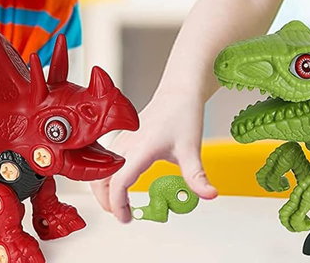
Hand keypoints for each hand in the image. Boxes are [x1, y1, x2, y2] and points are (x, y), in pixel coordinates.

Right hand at [90, 92, 216, 222]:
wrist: (179, 91)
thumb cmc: (183, 114)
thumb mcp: (191, 149)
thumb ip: (197, 176)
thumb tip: (209, 195)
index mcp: (140, 149)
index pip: (118, 183)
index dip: (118, 205)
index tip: (127, 219)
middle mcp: (127, 144)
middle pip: (100, 178)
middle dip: (105, 201)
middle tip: (121, 214)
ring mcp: (123, 139)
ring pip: (101, 168)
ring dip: (104, 188)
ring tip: (120, 203)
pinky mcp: (125, 137)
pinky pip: (107, 159)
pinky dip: (107, 175)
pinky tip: (123, 181)